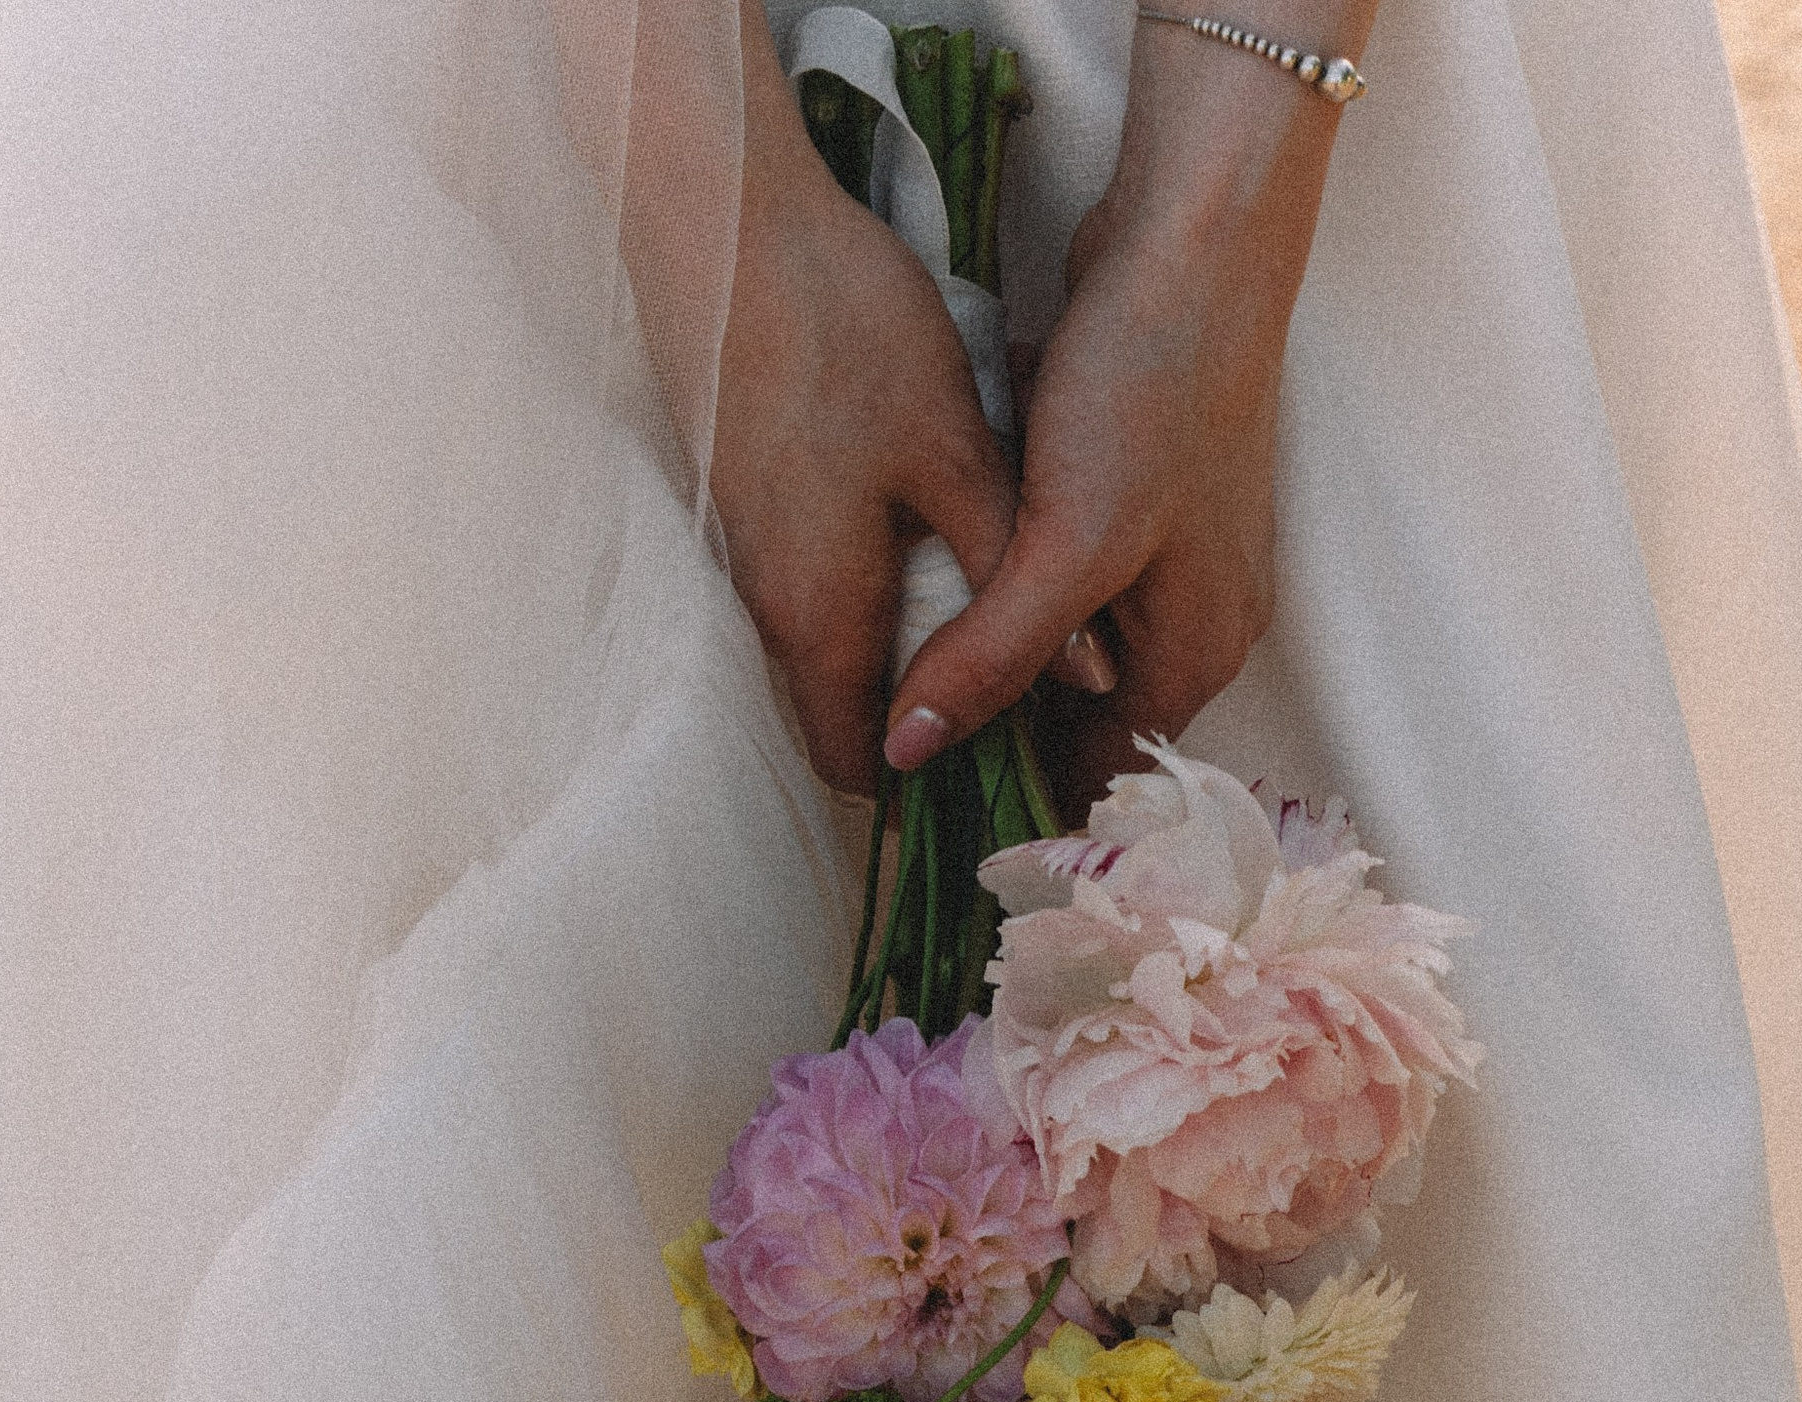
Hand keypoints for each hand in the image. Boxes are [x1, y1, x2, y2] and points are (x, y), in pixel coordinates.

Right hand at [705, 32, 1017, 792]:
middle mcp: (768, 607)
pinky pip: (812, 584)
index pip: (861, 766)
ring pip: (831, 648)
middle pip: (844, 714)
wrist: (721, 217)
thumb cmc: (841, 328)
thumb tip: (1080, 674)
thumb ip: (1011, 573)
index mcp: (820, 619)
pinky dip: (872, 592)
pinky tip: (930, 538)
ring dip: (903, 651)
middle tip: (1017, 697)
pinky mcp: (743, 499)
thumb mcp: (955, 453)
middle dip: (923, 721)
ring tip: (989, 618)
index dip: (927, 785)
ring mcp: (746, 553)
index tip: (1002, 767)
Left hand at [884, 16, 1372, 796]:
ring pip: (1070, 637)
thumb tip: (911, 751)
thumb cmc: (1149, 389)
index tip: (921, 792)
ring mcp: (1175, 556)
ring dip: (1002, 638)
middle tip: (897, 715)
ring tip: (912, 639)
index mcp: (1192, 659)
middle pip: (1081, 713)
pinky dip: (1020, 564)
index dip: (1014, 791)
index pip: (1095, 775)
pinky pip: (1068, 563)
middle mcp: (1196, 622)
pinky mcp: (1144, 492)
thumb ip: (992, 658)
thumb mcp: (1065, 545)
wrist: (1197, 235)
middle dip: (999, 714)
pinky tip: (968, 543)